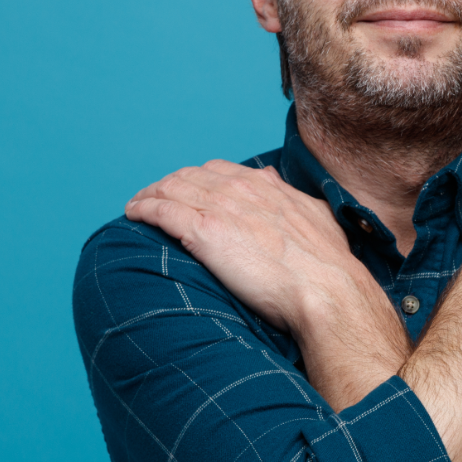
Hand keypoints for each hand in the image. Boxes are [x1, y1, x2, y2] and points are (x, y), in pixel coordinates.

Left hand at [125, 162, 370, 335]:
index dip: (198, 178)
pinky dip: (143, 209)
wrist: (327, 290)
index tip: (189, 190)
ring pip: (171, 188)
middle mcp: (242, 190)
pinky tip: (133, 214)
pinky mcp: (203, 232)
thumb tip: (275, 179)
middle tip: (156, 198)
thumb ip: (293, 197)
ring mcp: (221, 209)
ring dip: (149, 194)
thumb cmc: (328, 264)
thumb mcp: (318, 218)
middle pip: (189, 176)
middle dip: (168, 184)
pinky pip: (162, 211)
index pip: (219, 170)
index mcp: (267, 187)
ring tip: (138, 205)